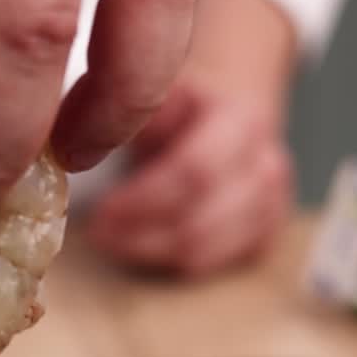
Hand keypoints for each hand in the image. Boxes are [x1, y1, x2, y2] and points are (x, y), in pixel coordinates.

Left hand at [87, 72, 293, 276]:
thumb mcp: (161, 92)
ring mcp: (270, 205)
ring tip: (111, 240)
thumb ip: (135, 113)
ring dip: (148, 251)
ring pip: (203, 250)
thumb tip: (86, 134)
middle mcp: (266, 165)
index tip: (101, 212)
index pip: (194, 173)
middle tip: (97, 234)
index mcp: (242, 121)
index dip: (143, 200)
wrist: (231, 115)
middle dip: (140, 235)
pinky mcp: (264, 235)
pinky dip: (170, 262)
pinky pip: (211, 264)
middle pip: (198, 221)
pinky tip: (142, 247)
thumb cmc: (184, 108)